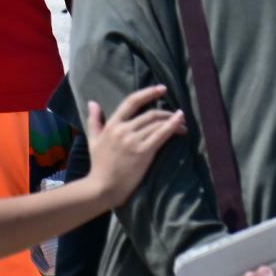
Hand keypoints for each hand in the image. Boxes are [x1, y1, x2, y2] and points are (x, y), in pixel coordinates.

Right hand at [82, 85, 184, 205]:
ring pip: (156, 124)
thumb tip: (93, 102)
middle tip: (178, 115)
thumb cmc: (99, 165)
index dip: (148, 93)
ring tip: (183, 124)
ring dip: (173, 121)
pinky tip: (181, 124)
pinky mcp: (143, 152)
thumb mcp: (93, 139)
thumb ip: (94, 120)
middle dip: (166, 112)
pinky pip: (160, 136)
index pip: (131, 102)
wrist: (103, 186)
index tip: (161, 88)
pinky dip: (172, 127)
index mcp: (112, 124)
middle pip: (149, 114)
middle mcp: (123, 129)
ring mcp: (133, 140)